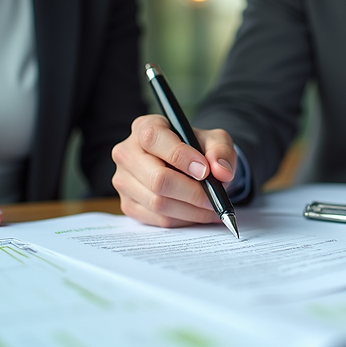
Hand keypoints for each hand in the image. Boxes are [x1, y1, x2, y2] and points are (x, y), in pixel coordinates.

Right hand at [112, 114, 236, 227]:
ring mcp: (123, 180)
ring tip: (212, 207)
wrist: (189, 168)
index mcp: (144, 127)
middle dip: (192, 192)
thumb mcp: (215, 141)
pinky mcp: (128, 204)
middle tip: (215, 198)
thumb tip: (221, 171)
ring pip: (158, 203)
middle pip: (156, 178)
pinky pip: (158, 219)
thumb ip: (221, 151)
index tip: (205, 171)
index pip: (153, 139)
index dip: (181, 156)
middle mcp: (127, 152)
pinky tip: (198, 213)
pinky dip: (183, 220)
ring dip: (191, 210)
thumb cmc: (198, 149)